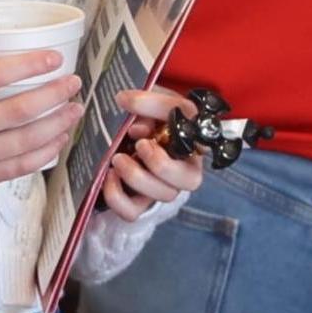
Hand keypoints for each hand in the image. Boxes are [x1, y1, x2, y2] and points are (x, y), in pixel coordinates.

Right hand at [0, 51, 84, 243]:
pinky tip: (59, 138)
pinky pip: (23, 164)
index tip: (54, 58)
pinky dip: (46, 150)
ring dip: (58, 123)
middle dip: (56, 94)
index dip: (30, 63)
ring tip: (74, 110)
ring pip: (29, 139)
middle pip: (21, 108)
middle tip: (74, 84)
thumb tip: (16, 75)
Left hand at [91, 87, 204, 222]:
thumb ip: (148, 101)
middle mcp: (185, 169)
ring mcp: (163, 189)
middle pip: (190, 181)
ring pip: (164, 196)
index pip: (202, 145)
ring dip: (138, 177)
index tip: (153, 130)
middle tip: (139, 145)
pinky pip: (133, 211)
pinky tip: (109, 176)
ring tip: (118, 159)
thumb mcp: (154, 100)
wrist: (131, 133)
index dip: (187, 139)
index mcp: (193, 143)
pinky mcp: (141, 204)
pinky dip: (118, 197)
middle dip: (161, 164)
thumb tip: (127, 103)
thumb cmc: (150, 116)